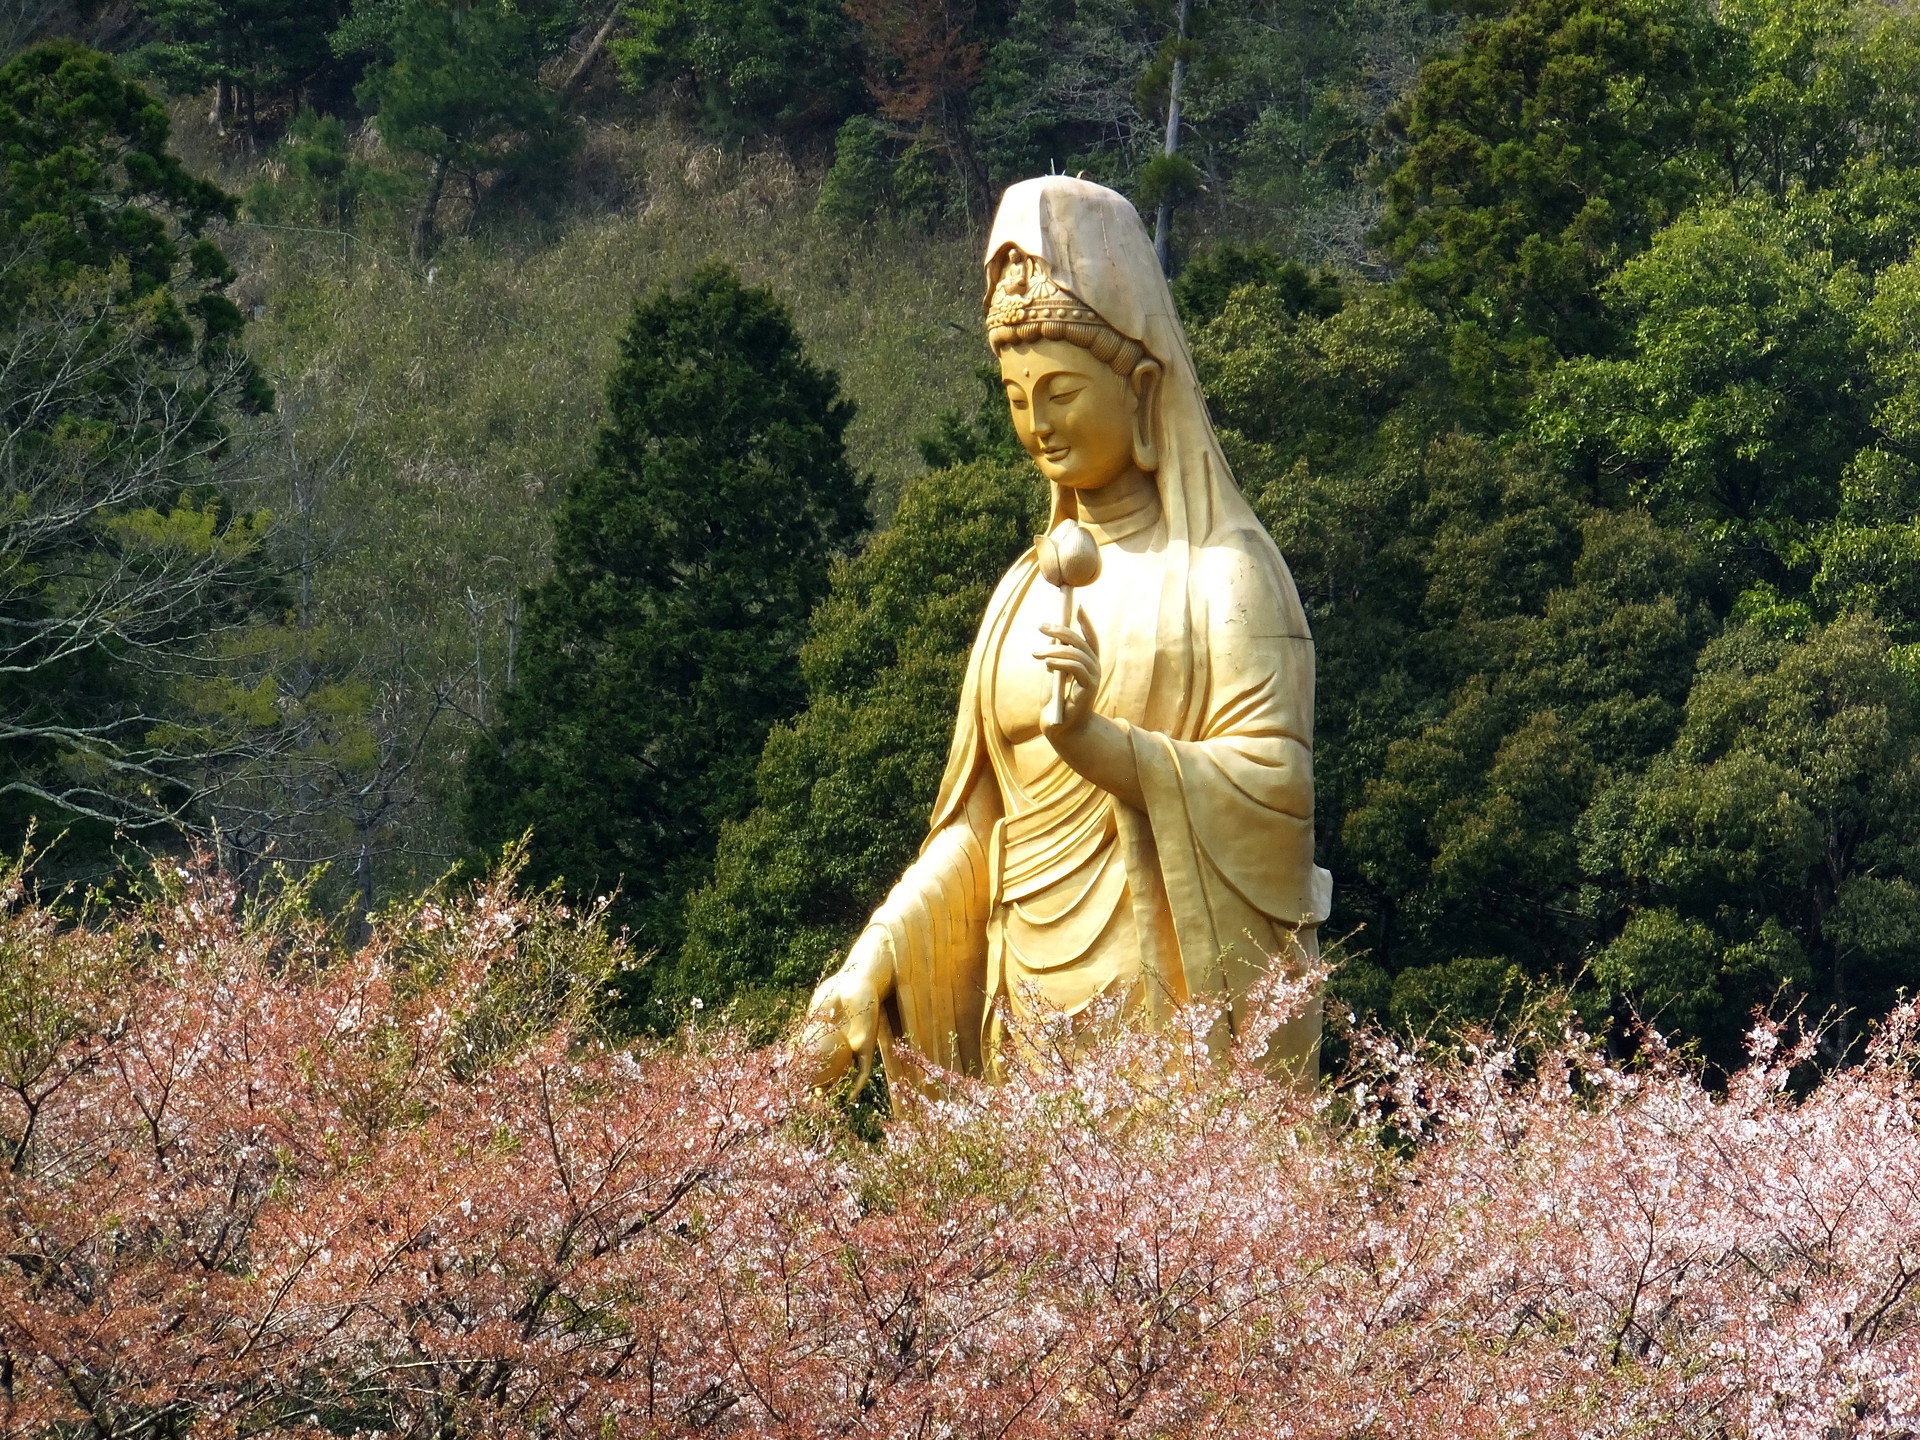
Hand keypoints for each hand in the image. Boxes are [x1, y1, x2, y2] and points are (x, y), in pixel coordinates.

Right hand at [797, 927, 890, 1092]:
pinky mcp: (867, 1048)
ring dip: (837, 1091)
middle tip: (808, 1102)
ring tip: (827, 1106)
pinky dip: (856, 1085)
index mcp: (827, 1037)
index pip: (814, 1060)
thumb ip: (805, 1026)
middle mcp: (841, 1045)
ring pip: (846, 1075)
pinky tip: (849, 1098)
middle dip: (820, 1088)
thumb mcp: (817, 1009)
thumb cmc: (837, 989)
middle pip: (829, 1071)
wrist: (860, 982)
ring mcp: (854, 1048)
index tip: (793, 1086)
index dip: (805, 1074)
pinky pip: (863, 1070)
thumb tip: (788, 1047)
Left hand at [1037, 607, 1099, 737]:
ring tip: (1036, 652)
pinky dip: (1061, 662)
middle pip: (1081, 642)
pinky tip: (1047, 662)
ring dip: (1054, 649)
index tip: (1077, 606)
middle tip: (1041, 626)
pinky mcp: (1088, 689)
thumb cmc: (1056, 699)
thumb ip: (1055, 654)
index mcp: (1087, 662)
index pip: (1090, 638)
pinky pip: (1076, 669)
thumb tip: (1051, 634)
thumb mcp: (1052, 672)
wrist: (1060, 727)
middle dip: (1061, 630)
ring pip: (1077, 654)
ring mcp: (1093, 678)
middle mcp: (1094, 668)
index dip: (1085, 622)